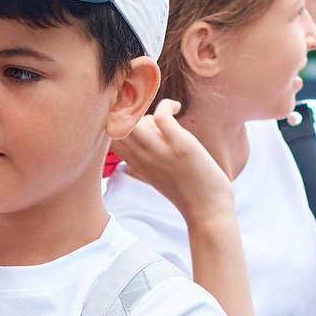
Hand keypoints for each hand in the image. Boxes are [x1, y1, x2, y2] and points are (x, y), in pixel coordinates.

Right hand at [115, 102, 234, 220]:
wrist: (207, 210)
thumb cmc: (186, 192)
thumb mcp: (155, 176)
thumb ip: (143, 161)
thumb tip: (141, 143)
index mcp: (136, 164)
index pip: (108, 138)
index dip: (114, 121)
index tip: (129, 114)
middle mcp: (142, 157)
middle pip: (115, 126)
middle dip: (125, 110)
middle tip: (145, 107)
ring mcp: (160, 151)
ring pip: (134, 120)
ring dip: (145, 108)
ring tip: (161, 112)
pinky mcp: (180, 145)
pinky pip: (162, 115)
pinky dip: (167, 105)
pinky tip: (176, 108)